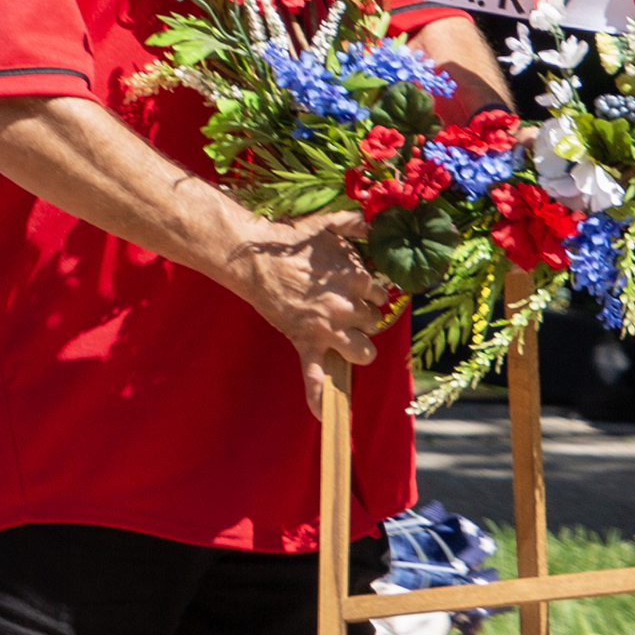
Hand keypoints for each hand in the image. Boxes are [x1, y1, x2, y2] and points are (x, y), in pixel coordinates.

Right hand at [223, 210, 395, 393]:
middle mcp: (348, 307)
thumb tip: (379, 219)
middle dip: (363, 317)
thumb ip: (359, 224)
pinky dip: (318, 398)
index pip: (382, 294)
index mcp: (358, 279)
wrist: (253, 258)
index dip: (371, 293)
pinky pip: (314, 377)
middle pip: (374, 323)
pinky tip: (324, 415)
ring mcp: (327, 329)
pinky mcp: (304, 343)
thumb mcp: (331, 224)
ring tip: (348, 340)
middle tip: (344, 308)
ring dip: (359, 349)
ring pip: (363, 352)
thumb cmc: (292, 240)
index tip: (360, 288)